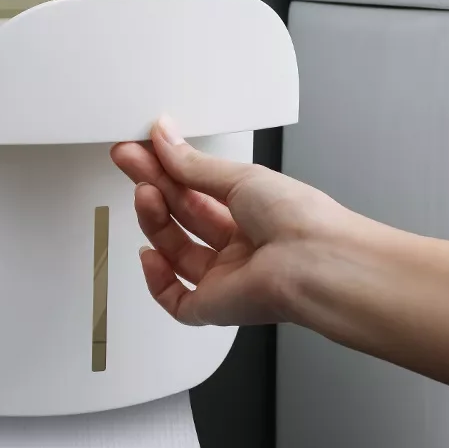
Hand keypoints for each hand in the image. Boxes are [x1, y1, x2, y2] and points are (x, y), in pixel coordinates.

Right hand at [111, 116, 358, 326]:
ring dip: (155, 221)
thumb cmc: (301, 220)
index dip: (168, 168)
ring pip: (174, 251)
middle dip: (154, 185)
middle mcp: (238, 247)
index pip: (197, 189)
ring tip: (145, 193)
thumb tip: (165, 140)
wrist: (318, 265)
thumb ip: (194, 164)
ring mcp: (225, 278)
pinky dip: (156, 278)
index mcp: (252, 214)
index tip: (145, 149)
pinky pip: (174, 298)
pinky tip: (150, 254)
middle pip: (182, 216)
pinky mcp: (214, 307)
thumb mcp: (241, 177)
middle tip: (130, 161)